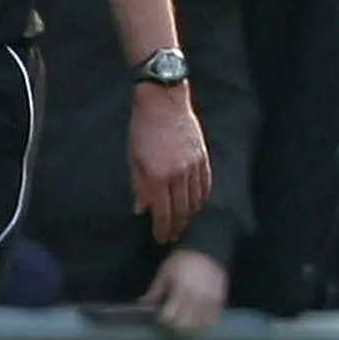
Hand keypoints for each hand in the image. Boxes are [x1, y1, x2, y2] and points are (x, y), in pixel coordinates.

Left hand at [129, 84, 210, 244]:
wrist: (163, 101)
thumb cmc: (142, 129)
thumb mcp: (133, 158)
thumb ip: (139, 187)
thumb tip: (141, 210)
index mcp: (157, 176)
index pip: (162, 213)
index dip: (162, 229)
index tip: (160, 238)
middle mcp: (178, 174)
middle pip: (181, 210)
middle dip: (176, 227)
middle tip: (172, 237)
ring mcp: (193, 166)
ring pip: (195, 200)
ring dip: (190, 215)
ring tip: (184, 223)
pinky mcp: (203, 157)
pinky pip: (205, 185)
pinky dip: (202, 198)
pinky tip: (197, 204)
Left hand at [142, 247, 227, 334]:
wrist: (207, 251)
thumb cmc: (182, 261)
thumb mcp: (164, 273)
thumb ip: (154, 291)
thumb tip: (142, 304)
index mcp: (181, 291)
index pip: (169, 316)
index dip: (162, 319)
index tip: (160, 316)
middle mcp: (197, 298)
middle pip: (184, 324)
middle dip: (174, 324)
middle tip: (171, 320)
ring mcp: (210, 301)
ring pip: (198, 325)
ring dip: (189, 326)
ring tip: (184, 320)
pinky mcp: (220, 302)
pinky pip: (212, 320)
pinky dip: (203, 323)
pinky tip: (197, 319)